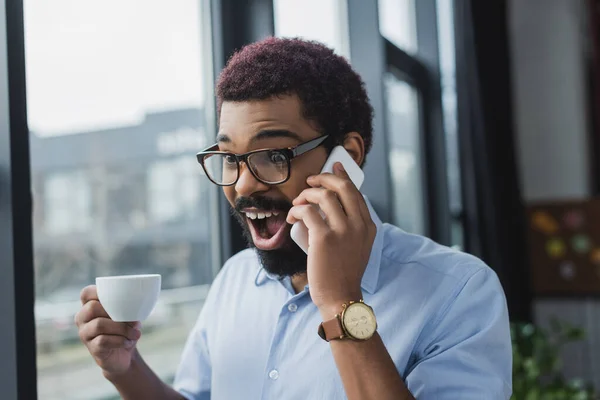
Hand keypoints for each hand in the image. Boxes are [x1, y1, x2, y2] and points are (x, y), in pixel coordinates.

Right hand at [74, 285, 141, 376]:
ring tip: (135, 333)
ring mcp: (85, 334)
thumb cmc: (125, 329)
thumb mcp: (128, 315)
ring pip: (99, 324)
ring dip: (122, 328)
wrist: (125, 354)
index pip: (86, 293)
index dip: (98, 292)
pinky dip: (120, 340)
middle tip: (133, 321)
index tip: (117, 296)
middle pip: (92, 307)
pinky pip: (103, 340)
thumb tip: (134, 308)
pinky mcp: (92, 348)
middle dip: (116, 312)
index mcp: (89, 306)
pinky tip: (128, 342)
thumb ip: (127, 308)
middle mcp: (83, 318)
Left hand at [287, 163, 376, 317]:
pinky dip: (296, 210)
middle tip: (310, 181)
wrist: (340, 297)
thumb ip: (351, 226)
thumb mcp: (357, 247)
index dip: (343, 176)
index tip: (334, 166)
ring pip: (323, 196)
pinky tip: (291, 217)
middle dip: (324, 178)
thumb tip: (331, 204)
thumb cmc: (343, 273)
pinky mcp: (323, 238)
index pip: (356, 192)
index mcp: (369, 226)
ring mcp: (343, 230)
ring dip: (305, 195)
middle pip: (342, 187)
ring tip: (297, 204)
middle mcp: (359, 225)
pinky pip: (307, 212)